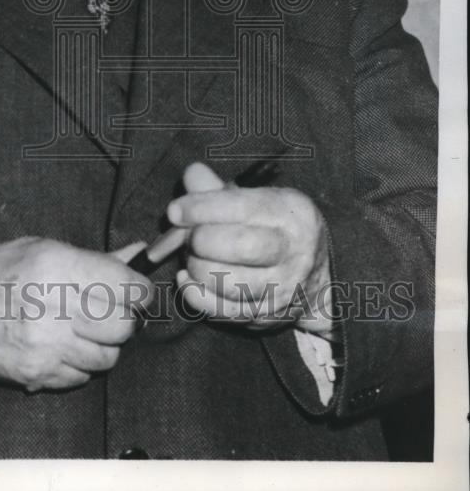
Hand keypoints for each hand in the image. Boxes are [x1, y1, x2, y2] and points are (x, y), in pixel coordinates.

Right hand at [0, 237, 151, 391]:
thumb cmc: (1, 272)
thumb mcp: (46, 249)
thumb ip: (94, 258)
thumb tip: (137, 254)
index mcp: (59, 268)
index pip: (127, 287)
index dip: (139, 290)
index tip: (136, 290)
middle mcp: (55, 308)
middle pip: (123, 326)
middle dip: (123, 319)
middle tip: (108, 311)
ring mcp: (47, 346)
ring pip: (108, 357)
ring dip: (104, 345)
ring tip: (83, 330)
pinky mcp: (38, 374)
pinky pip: (82, 377)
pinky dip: (80, 365)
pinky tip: (63, 347)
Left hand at [168, 162, 331, 332]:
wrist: (315, 281)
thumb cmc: (274, 230)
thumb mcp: (259, 201)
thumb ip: (220, 189)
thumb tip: (192, 174)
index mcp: (291, 213)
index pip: (244, 207)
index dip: (202, 208)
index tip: (175, 211)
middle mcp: (293, 252)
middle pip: (241, 246)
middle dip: (202, 239)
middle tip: (190, 236)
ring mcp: (282, 288)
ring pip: (230, 282)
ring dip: (197, 268)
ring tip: (192, 257)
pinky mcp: (265, 316)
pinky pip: (222, 310)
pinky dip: (196, 294)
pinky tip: (187, 279)